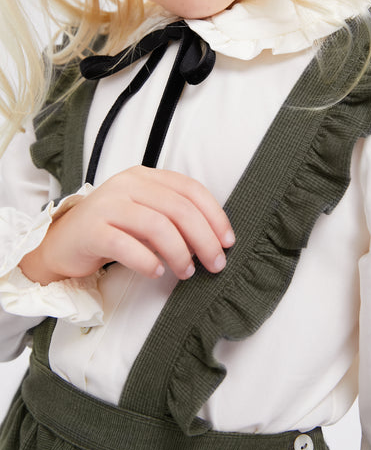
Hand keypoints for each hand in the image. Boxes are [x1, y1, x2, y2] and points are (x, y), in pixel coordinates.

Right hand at [19, 166, 234, 284]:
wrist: (63, 243)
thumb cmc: (113, 230)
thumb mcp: (147, 215)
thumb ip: (175, 218)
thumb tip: (215, 239)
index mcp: (145, 177)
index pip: (190, 189)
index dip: (215, 215)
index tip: (228, 241)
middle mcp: (127, 185)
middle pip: (178, 208)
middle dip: (204, 239)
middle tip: (215, 264)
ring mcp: (108, 205)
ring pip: (156, 225)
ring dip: (179, 252)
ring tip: (187, 272)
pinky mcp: (91, 229)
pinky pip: (126, 245)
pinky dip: (147, 260)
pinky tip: (157, 272)